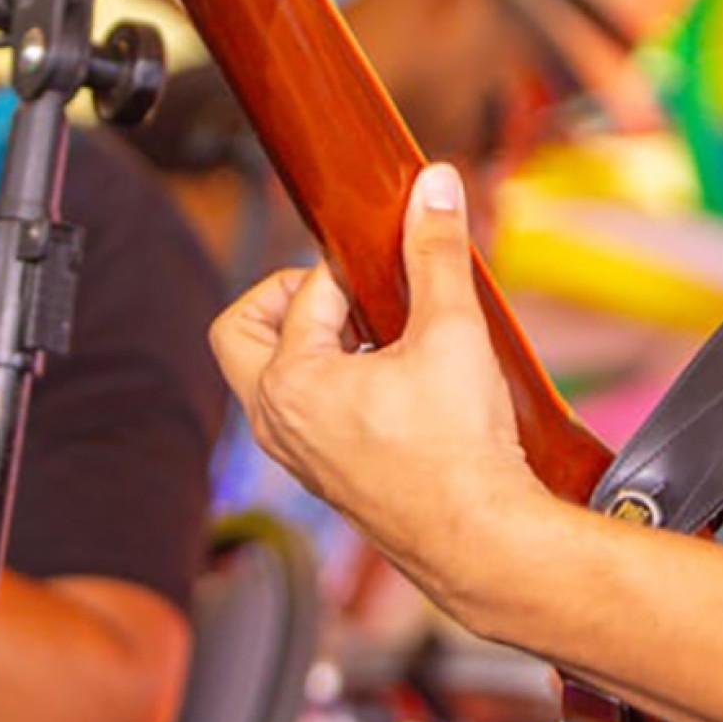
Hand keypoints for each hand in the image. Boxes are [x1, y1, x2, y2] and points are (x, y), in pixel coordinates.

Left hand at [210, 163, 557, 611]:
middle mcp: (277, 421)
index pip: (306, 292)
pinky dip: (330, 382)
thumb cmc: (458, 447)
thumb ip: (435, 251)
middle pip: (242, 331)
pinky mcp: (322, 473)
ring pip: (271, 374)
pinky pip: (300, 410)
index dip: (354, 267)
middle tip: (347, 294)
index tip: (392, 260)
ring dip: (314, 342)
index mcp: (290, 382)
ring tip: (380, 334)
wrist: (480, 536)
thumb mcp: (450, 330)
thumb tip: (433, 185)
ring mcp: (296, 453)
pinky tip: (394, 379)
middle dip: (287, 299)